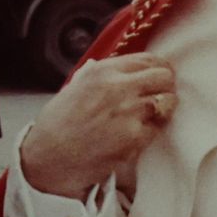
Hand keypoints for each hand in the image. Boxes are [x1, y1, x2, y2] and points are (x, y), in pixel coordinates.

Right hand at [19, 53, 175, 197]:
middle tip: (162, 95)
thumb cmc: (57, 124)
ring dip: (164, 108)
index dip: (159, 68)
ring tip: (154, 116)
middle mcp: (118, 87)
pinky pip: (158, 129)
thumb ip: (103, 76)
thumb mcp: (76, 87)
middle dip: (166, 85)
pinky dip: (153, 131)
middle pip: (164, 76)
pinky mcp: (134, 139)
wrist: (48, 157)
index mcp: (103, 71)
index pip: (148, 59)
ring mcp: (129, 113)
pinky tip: (141, 133)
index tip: (161, 76)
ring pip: (168, 102)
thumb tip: (127, 71)